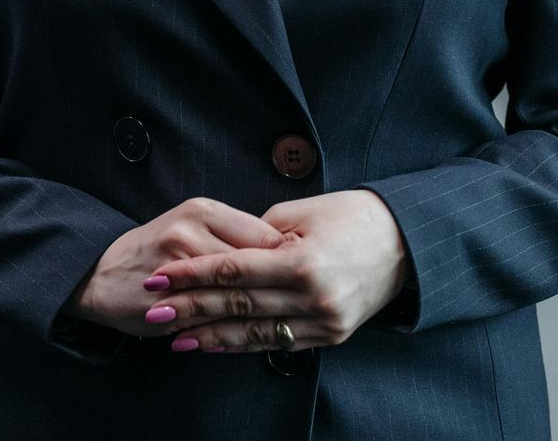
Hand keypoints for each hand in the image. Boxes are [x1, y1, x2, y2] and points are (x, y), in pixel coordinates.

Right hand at [70, 197, 285, 334]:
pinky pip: (212, 317)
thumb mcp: (194, 224)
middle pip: (256, 265)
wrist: (100, 273)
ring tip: (278, 320)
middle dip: (279, 287)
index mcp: (204, 210)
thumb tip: (287, 253)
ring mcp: (178, 267)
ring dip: (259, 311)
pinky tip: (245, 333)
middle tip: (298, 302)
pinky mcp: (166, 300)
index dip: (289, 260)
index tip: (305, 276)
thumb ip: (235, 235)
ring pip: (236, 294)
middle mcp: (191, 231)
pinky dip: (231, 327)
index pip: (265, 236)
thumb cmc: (158, 249)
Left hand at [148, 190, 408, 351]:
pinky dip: (243, 344)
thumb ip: (257, 236)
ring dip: (211, 335)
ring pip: (254, 334)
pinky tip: (215, 343)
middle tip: (153, 310)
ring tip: (174, 335)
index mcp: (303, 261)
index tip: (158, 278)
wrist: (405, 242)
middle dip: (191, 308)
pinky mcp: (331, 336)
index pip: (234, 271)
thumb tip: (220, 254)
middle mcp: (313, 297)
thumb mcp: (300, 214)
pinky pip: (278, 343)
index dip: (191, 275)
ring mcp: (324, 322)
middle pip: (238, 305)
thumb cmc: (349, 215)